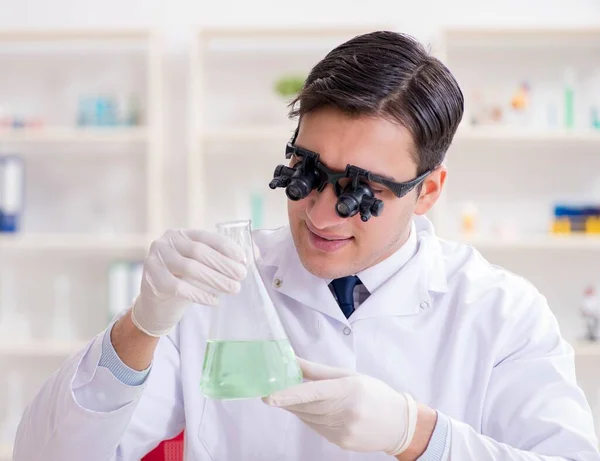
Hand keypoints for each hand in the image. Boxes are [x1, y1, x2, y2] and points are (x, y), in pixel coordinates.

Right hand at [131, 229, 247, 336]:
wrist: (156, 304)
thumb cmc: (184, 281)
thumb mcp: (202, 266)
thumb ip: (223, 258)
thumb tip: (256, 253)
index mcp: (181, 234)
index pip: (206, 236)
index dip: (226, 247)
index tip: (243, 259)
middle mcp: (166, 242)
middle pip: (199, 252)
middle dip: (223, 264)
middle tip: (241, 276)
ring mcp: (156, 259)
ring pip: (189, 268)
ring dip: (215, 279)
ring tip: (233, 289)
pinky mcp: (151, 279)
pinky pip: (178, 287)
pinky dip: (199, 294)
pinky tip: (214, 301)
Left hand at [264, 358, 418, 455]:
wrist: (399, 423)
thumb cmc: (374, 393)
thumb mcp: (349, 376)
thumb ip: (317, 371)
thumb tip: (292, 361)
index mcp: (348, 390)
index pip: (313, 392)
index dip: (289, 394)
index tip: (269, 396)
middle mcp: (345, 412)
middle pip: (305, 407)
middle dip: (287, 399)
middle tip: (271, 392)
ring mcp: (343, 431)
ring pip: (308, 418)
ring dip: (298, 408)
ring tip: (297, 398)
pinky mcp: (341, 443)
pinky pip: (316, 428)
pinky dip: (310, 418)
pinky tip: (314, 411)